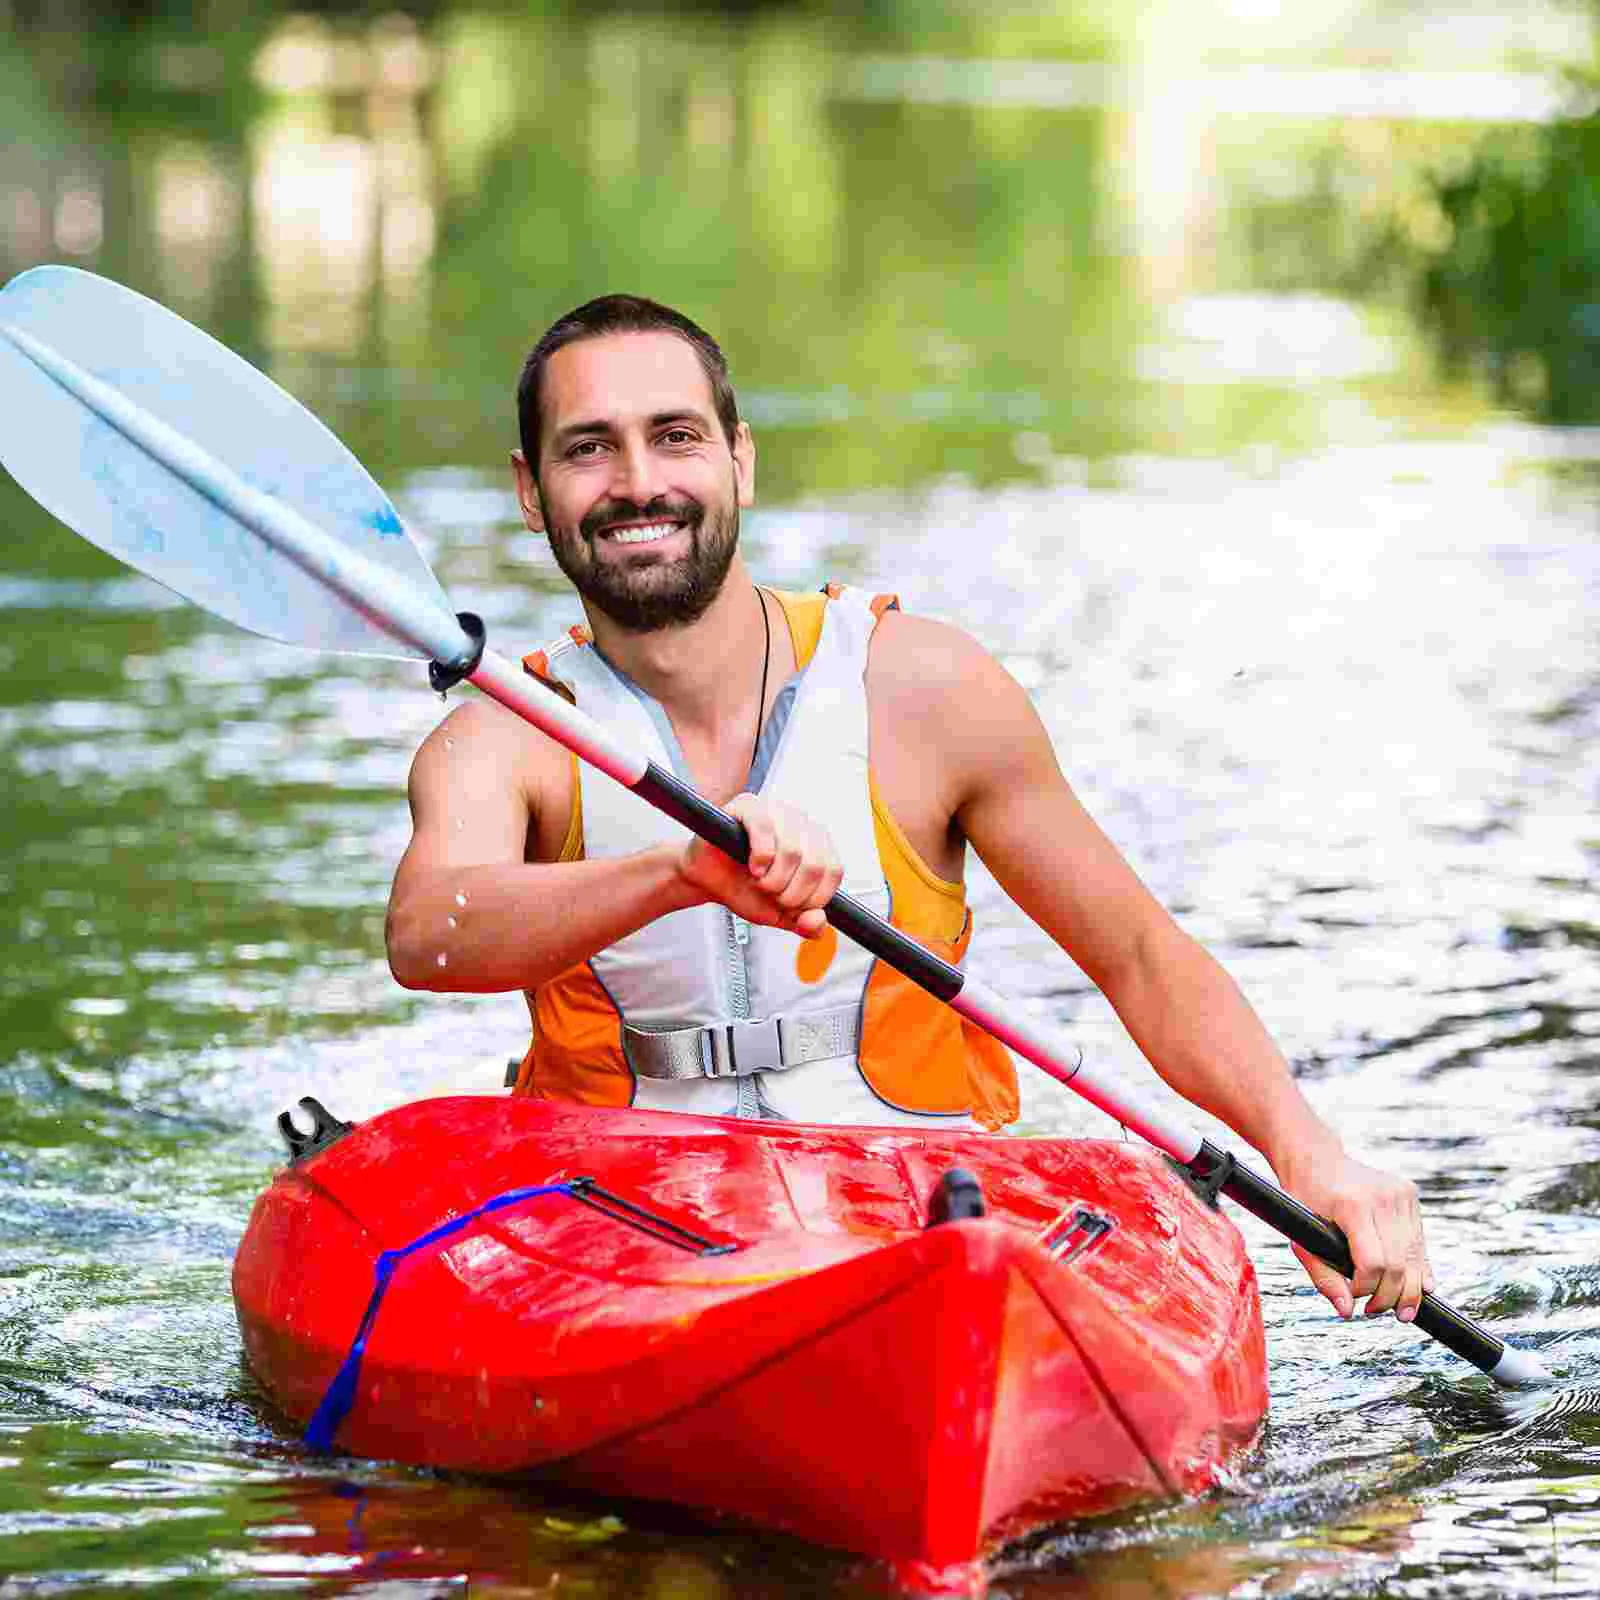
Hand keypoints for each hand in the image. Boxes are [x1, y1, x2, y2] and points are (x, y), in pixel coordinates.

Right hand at [676, 793, 842, 938]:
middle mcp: (802, 824)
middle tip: (770, 893)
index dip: (812, 897)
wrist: (709, 880)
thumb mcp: (780, 914)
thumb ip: (805, 924)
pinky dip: (759, 856)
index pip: (833, 871)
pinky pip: (765, 828)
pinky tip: (752, 865)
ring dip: (772, 878)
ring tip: (758, 880)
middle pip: (814, 865)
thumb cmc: (745, 888)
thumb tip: (818, 919)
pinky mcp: (749, 805)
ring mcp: (777, 810)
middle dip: (789, 893)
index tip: (791, 905)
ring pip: (792, 849)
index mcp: (817, 845)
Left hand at [1273, 1140, 1432, 1322]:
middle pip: (1399, 1264)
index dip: (1367, 1288)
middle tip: (1374, 1310)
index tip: (1353, 1296)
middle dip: (1389, 1296)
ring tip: (1398, 1310)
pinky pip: (1419, 1242)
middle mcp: (1383, 1197)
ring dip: (1409, 1289)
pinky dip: (1416, 1267)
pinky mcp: (1409, 1193)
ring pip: (1415, 1256)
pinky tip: (1416, 1288)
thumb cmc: (1304, 1199)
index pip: (1374, 1263)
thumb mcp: (1301, 1238)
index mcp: (1353, 1205)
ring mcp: (1400, 1193)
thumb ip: (1323, 1277)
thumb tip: (1347, 1311)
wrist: (1315, 1158)